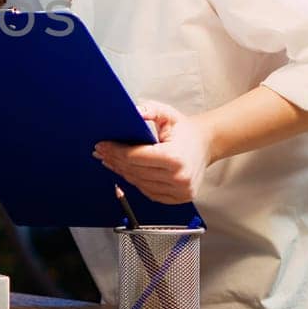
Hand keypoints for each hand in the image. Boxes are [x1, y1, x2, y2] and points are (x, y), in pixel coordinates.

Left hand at [93, 100, 213, 203]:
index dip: (115, 151)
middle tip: (101, 152)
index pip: (135, 157)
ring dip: (122, 172)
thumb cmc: (185, 130)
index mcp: (175, 158)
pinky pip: (149, 192)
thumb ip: (150, 110)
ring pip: (139, 183)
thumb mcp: (168, 114)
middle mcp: (178, 178)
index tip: (102, 145)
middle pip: (135, 171)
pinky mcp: (178, 198)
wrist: (206, 144)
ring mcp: (179, 191)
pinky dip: (136, 182)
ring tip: (110, 161)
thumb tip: (133, 112)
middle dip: (115, 160)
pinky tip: (126, 172)